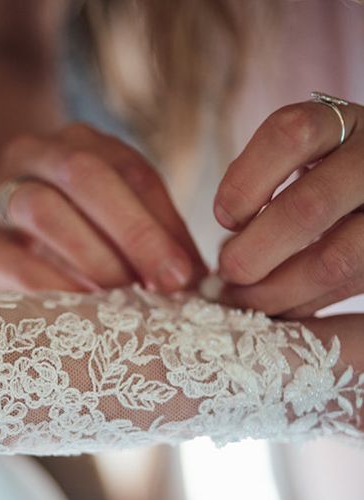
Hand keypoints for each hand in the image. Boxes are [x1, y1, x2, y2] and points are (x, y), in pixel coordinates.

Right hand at [0, 123, 206, 291]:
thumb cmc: (70, 230)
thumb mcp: (110, 218)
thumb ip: (151, 236)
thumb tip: (198, 280)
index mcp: (77, 143)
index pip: (128, 169)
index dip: (161, 220)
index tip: (188, 273)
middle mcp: (31, 155)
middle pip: (85, 176)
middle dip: (134, 233)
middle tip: (165, 285)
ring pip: (45, 209)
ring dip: (94, 257)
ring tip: (125, 298)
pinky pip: (14, 261)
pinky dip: (54, 286)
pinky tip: (82, 310)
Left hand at [215, 97, 363, 316]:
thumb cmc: (322, 174)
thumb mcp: (296, 159)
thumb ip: (259, 186)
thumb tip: (225, 252)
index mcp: (340, 124)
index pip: (290, 135)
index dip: (244, 182)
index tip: (223, 217)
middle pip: (309, 207)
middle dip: (254, 252)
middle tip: (226, 271)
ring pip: (334, 260)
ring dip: (275, 290)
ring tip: (242, 297)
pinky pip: (347, 288)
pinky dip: (302, 304)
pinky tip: (276, 305)